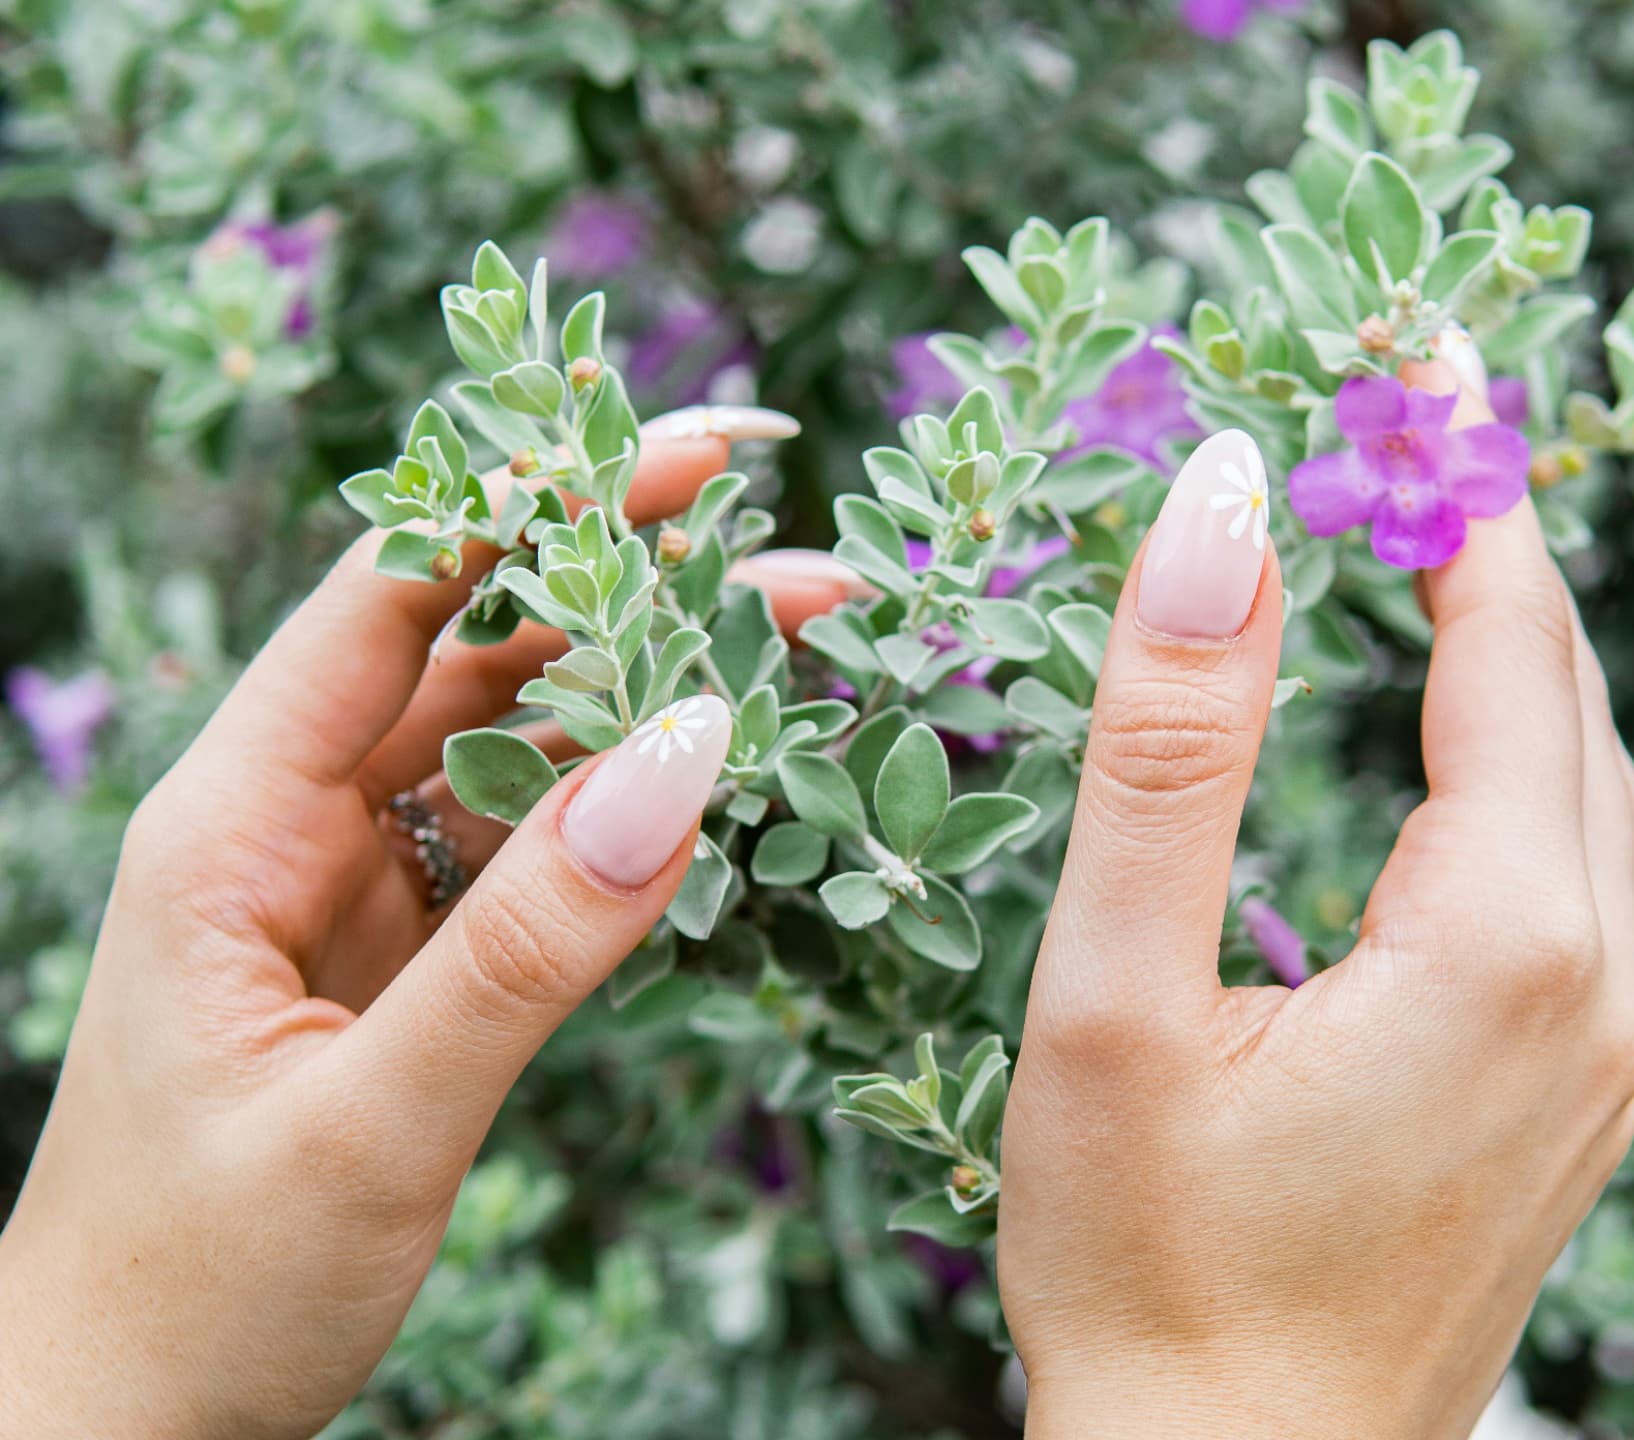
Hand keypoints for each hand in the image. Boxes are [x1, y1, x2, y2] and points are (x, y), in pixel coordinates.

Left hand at [0, 435, 864, 1439]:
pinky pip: (522, 841)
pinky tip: (710, 783)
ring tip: (788, 654)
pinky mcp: (402, 945)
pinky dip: (619, 808)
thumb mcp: (372, 1121)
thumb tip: (689, 764)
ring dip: (642, 695)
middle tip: (804, 569)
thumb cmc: (202, 1285)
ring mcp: (349, 882)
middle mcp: (287, 822)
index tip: (689, 454)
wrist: (123, 1414)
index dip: (538, 504)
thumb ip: (529, 948)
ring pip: (511, 742)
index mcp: (230, 824)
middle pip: (475, 653)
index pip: (394, 599)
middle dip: (633, 593)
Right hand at [999, 354, 1633, 1438]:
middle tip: (1394, 423)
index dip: (1459, 483)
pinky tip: (1441, 739)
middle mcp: (1597, 983)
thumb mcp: (1116, 991)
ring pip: (1584, 785)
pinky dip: (1514, 761)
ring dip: (1510, 650)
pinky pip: (1573, 872)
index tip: (1409, 357)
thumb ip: (1170, 742)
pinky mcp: (1568, 1094)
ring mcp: (1602, 1050)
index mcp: (1502, 938)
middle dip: (1491, 547)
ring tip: (1414, 544)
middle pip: (1572, 697)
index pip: (1514, 639)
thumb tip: (1218, 505)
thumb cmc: (1147, 1262)